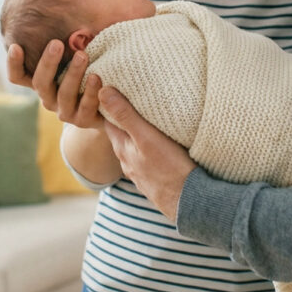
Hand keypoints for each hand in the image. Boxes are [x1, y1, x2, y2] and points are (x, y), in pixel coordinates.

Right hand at [6, 41, 103, 128]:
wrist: (108, 105)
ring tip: (83, 55)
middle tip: (57, 43)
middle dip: (48, 62)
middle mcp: (48, 97)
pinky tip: (97, 76)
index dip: (14, 63)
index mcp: (42, 81)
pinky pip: (84, 107)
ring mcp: (64, 110)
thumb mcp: (76, 53)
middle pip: (40, 82)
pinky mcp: (82, 120)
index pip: (18, 76)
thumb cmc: (89, 69)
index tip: (16, 45)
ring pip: (63, 94)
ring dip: (72, 73)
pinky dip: (90, 92)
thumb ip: (69, 37)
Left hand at [99, 86, 196, 220]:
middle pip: (122, 134)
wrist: (188, 202)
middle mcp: (127, 161)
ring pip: (135, 148)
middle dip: (126, 118)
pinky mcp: (154, 180)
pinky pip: (148, 160)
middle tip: (135, 100)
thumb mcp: (146, 136)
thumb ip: (125, 115)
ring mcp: (140, 173)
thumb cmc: (168, 168)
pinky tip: (161, 147)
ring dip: (138, 135)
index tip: (116, 89)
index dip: (111, 105)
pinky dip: (150, 150)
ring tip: (148, 121)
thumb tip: (102, 92)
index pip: (109, 121)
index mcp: (122, 148)